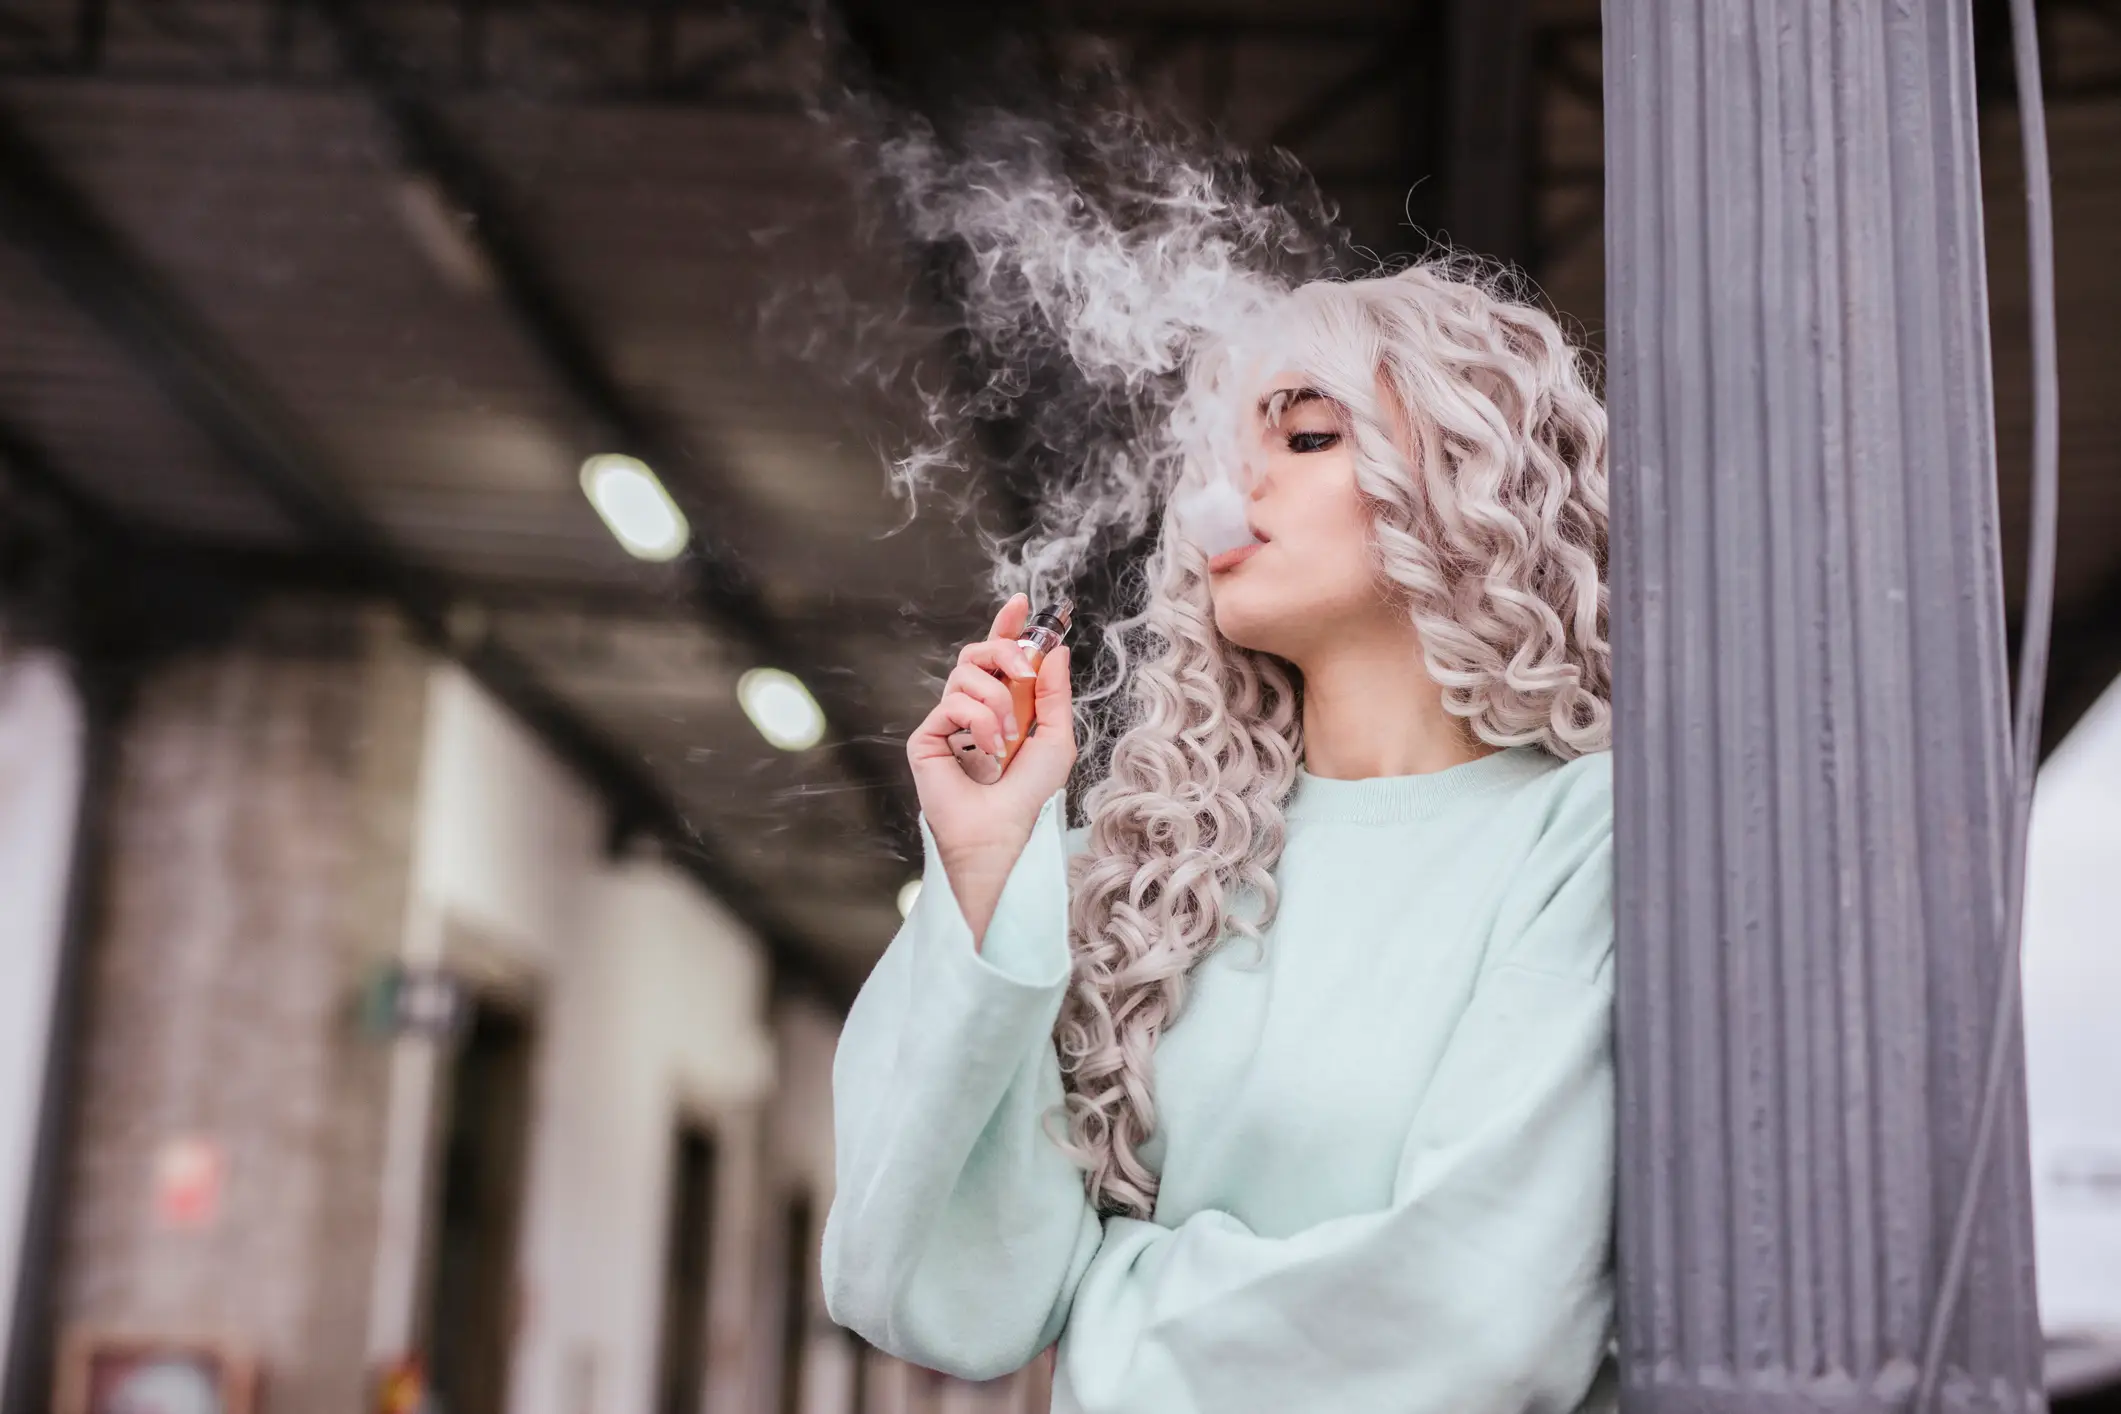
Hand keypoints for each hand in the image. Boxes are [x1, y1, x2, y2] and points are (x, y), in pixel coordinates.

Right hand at [908, 594, 1075, 943]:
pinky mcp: (927, 737)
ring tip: (1009, 740)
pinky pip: (953, 704)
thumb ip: (1054, 692)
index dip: (1008, 626)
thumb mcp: (1055, 737)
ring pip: (965, 675)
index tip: (1023, 602)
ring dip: (998, 702)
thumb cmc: (1029, 792)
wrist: (1004, 829)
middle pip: (976, 652)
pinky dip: (980, 721)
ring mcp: (947, 722)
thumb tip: (1055, 650)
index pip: (999, 656)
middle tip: (1026, 671)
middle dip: (1005, 649)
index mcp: (1003, 705)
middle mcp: (972, 708)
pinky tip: (989, 750)